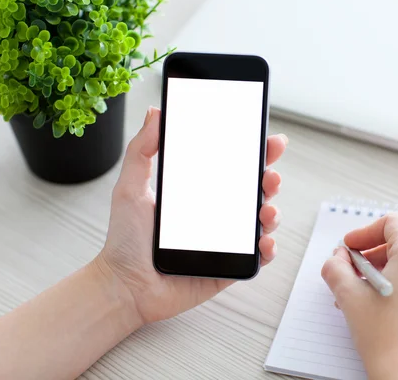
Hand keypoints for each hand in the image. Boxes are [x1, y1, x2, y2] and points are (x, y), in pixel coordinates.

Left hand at [96, 107, 287, 324]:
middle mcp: (217, 215)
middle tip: (270, 174)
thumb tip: (155, 112)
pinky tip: (263, 241)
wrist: (124, 285)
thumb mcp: (130, 187)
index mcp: (199, 193)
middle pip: (254, 191)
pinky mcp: (229, 268)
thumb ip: (141, 149)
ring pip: (261, 222)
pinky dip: (267, 249)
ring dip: (272, 212)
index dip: (254, 153)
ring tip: (266, 209)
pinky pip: (256, 257)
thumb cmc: (125, 240)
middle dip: (270, 179)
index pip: (233, 168)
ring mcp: (225, 241)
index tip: (267, 140)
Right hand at [321, 213, 397, 379]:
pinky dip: (396, 282)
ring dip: (380, 269)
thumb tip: (338, 257)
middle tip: (349, 270)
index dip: (365, 231)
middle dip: (369, 253)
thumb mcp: (349, 296)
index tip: (350, 247)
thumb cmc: (386, 339)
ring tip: (359, 292)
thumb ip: (336, 267)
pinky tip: (376, 304)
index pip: (392, 223)